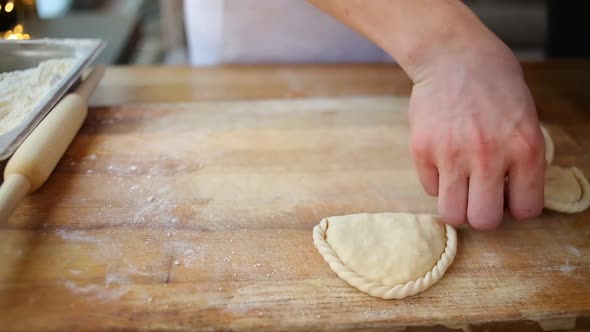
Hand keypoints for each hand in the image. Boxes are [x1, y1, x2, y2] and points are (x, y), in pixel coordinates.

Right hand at [409, 46, 545, 229]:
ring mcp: (451, 155)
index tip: (508, 196)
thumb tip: (508, 196)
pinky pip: (430, 188)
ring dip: (457, 205)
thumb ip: (521, 159)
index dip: (516, 207)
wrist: (452, 56)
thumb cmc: (494, 84)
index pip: (525, 209)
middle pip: (484, 220)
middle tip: (480, 196)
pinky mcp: (422, 150)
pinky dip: (437, 180)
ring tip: (459, 187)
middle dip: (482, 213)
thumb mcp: (526, 120)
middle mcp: (489, 157)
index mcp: (524, 149)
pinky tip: (442, 159)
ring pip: (452, 214)